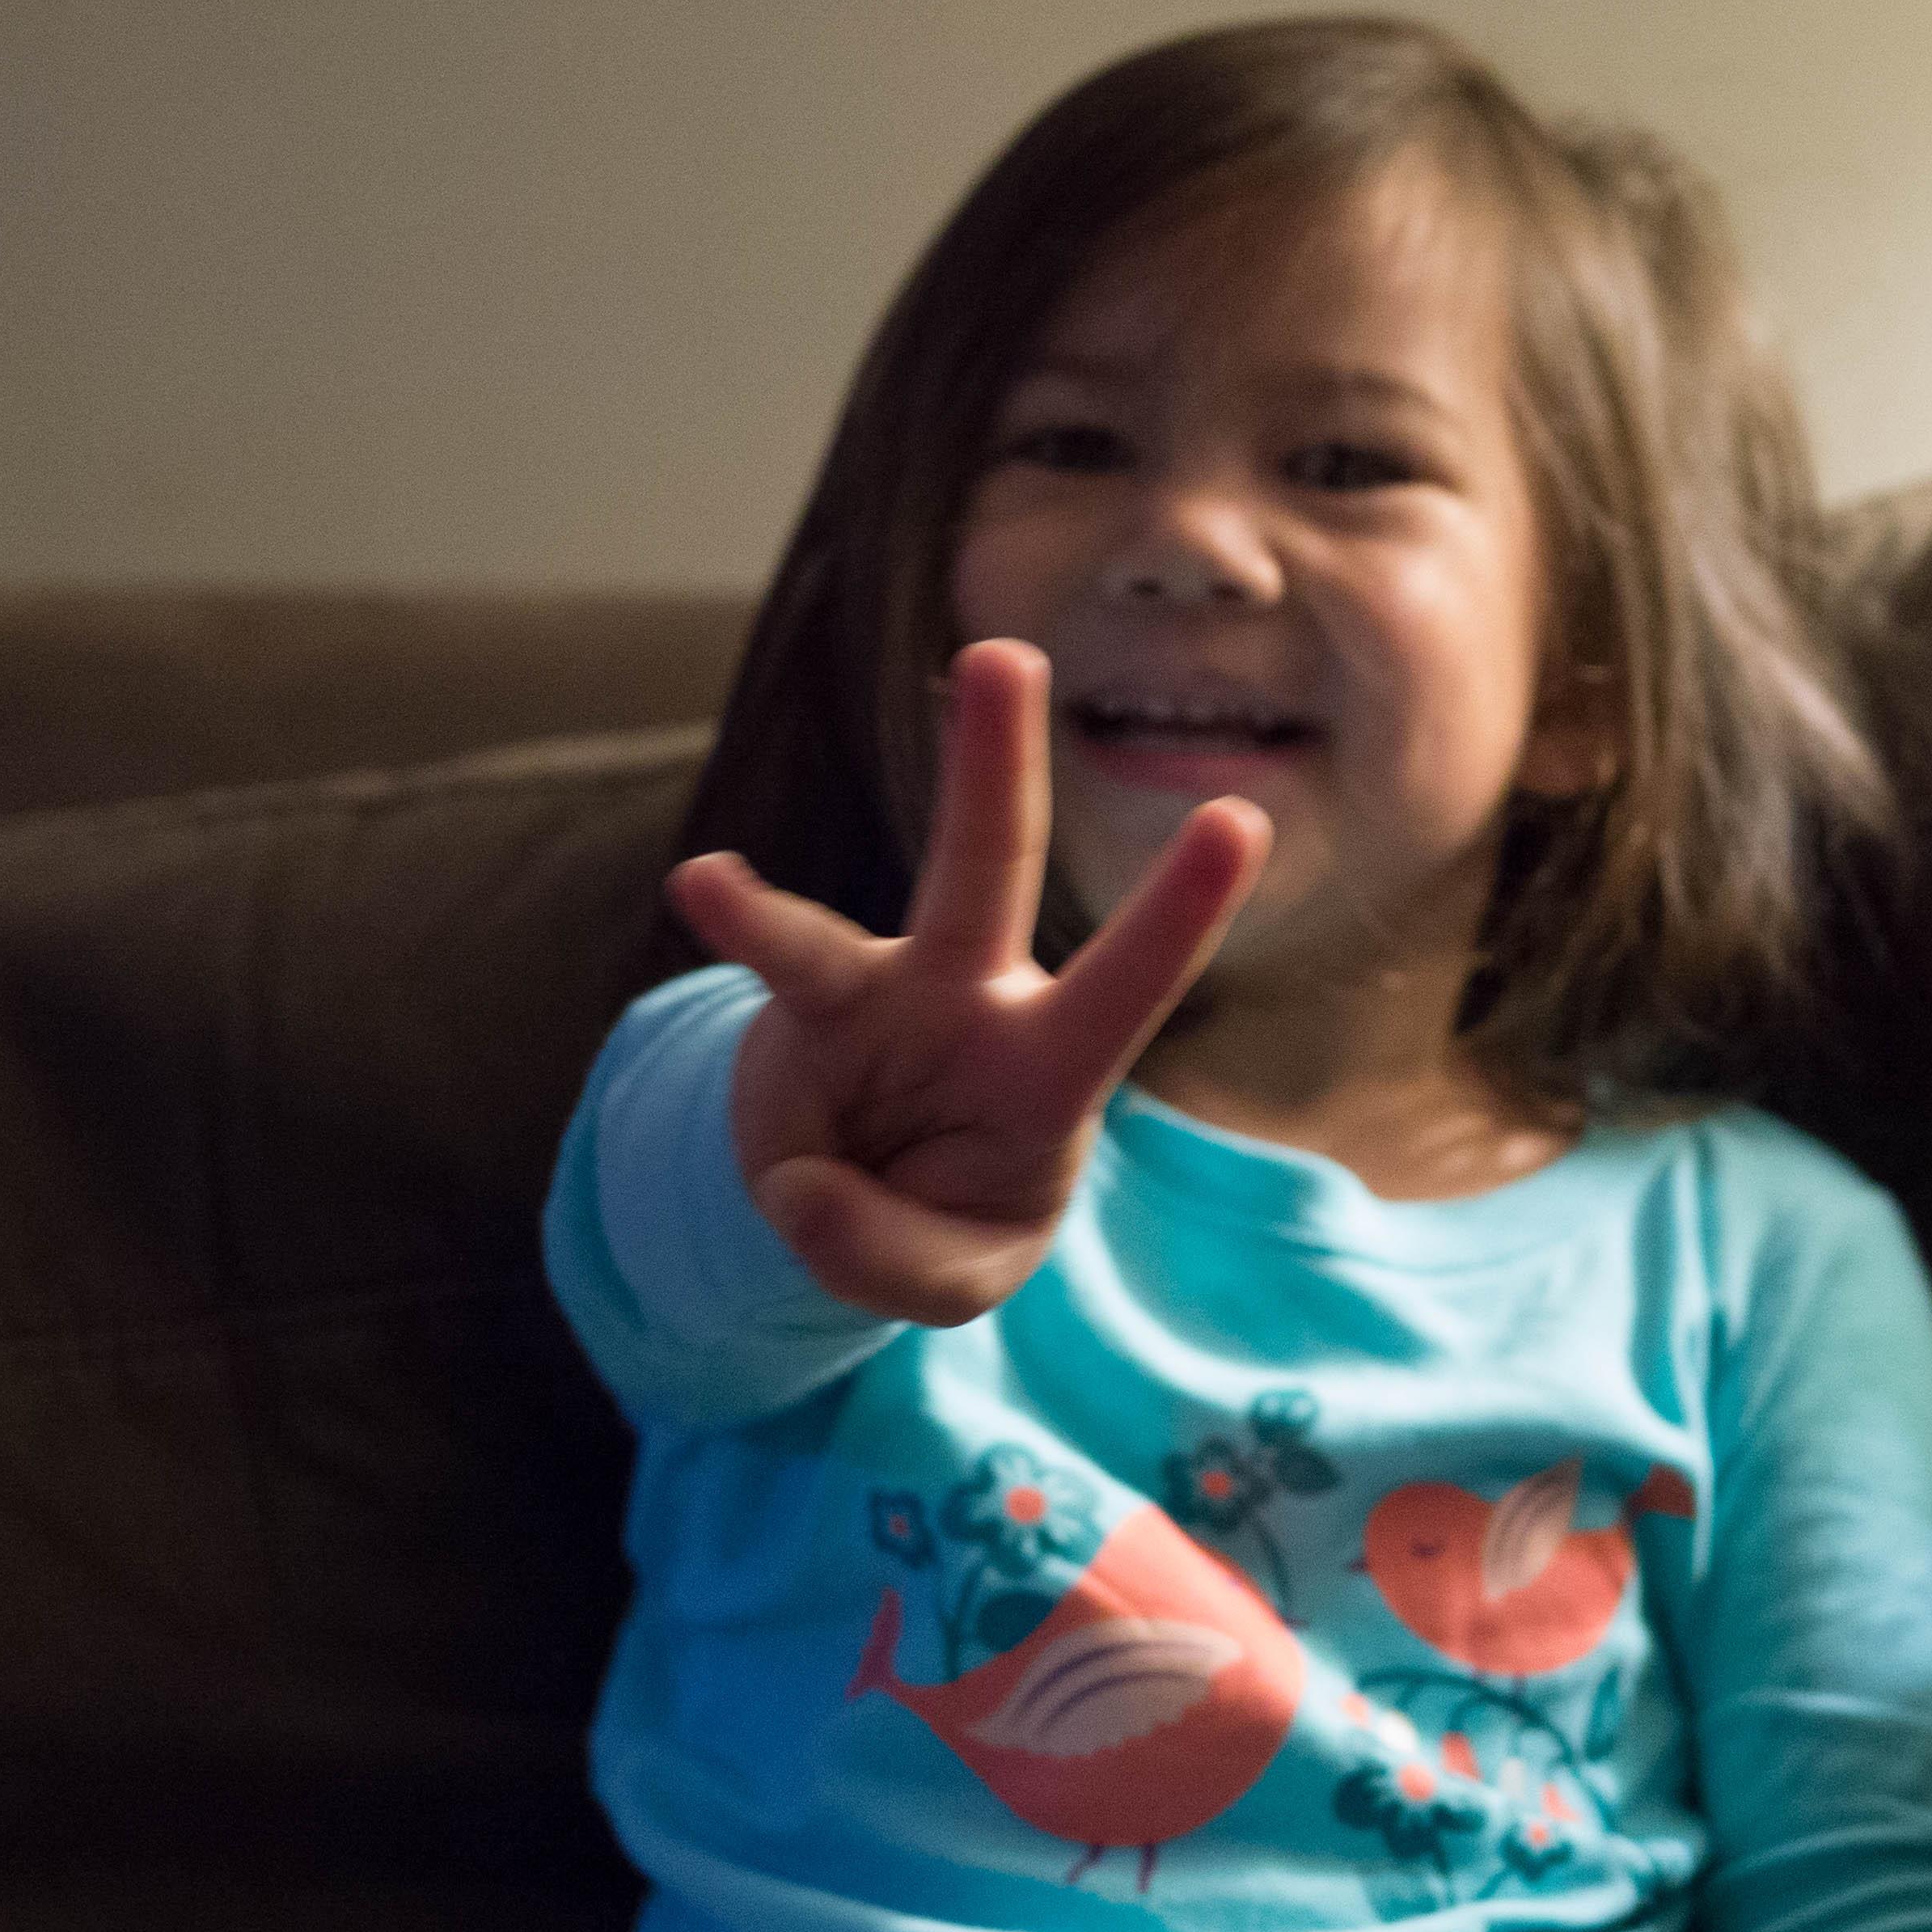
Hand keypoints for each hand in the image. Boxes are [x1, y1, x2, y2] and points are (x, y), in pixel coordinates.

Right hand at [665, 637, 1268, 1326]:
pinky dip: (732, 989)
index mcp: (1052, 1065)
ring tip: (705, 886)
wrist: (846, 1210)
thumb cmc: (939, 1219)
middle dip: (991, 764)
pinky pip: (757, 988)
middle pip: (985, 871)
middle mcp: (969, 999)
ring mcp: (877, 997)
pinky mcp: (799, 1018)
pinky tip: (692, 914)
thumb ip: (899, 1260)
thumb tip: (803, 1191)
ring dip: (766, 914)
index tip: (1239, 814)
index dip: (1178, 906)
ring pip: (829, 938)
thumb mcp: (957, 1277)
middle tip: (1004, 653)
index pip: (1127, 983)